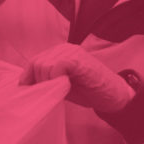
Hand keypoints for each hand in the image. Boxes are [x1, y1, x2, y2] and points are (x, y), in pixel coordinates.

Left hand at [19, 43, 134, 113]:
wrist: (116, 95)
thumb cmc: (90, 91)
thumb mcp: (64, 85)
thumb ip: (49, 81)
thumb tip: (29, 87)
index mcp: (59, 53)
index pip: (35, 61)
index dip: (28, 77)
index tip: (27, 92)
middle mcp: (64, 49)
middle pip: (37, 63)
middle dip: (38, 82)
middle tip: (48, 94)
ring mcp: (71, 52)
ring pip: (44, 65)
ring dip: (47, 82)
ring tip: (59, 90)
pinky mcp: (78, 59)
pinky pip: (57, 66)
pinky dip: (56, 78)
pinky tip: (64, 86)